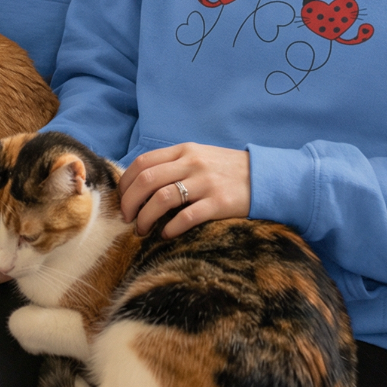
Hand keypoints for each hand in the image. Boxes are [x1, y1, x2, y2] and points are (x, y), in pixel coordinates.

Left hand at [119, 142, 250, 238]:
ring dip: (145, 218)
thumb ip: (173, 164)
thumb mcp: (199, 157)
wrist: (264, 177)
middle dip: (130, 202)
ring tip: (142, 231)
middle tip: (127, 219)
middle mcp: (192, 164)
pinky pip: (186, 216)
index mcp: (184, 151)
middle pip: (147, 180)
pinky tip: (166, 235)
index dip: (126, 183)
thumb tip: (141, 183)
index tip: (122, 200)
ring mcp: (205, 183)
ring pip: (162, 199)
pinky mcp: (219, 203)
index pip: (142, 163)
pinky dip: (171, 228)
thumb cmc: (226, 170)